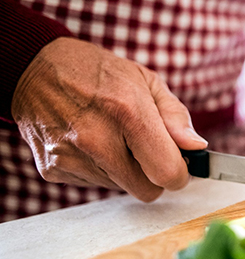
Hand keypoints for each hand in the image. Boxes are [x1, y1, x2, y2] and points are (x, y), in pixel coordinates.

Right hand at [11, 37, 207, 201]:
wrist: (34, 67)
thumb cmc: (99, 73)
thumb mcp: (146, 82)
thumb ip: (176, 117)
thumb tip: (196, 147)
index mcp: (128, 112)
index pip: (167, 172)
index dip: (180, 174)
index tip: (179, 164)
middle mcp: (96, 138)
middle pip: (147, 190)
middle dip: (154, 175)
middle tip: (146, 149)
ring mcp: (71, 157)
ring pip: (121, 188)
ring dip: (125, 170)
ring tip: (112, 137)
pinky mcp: (53, 170)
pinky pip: (94, 184)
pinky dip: (100, 169)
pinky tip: (90, 142)